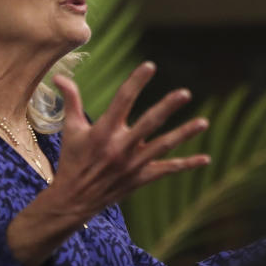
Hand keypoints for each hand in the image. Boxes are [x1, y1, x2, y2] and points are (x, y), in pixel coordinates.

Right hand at [48, 61, 210, 223]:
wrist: (74, 200)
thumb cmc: (72, 160)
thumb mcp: (70, 129)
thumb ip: (71, 101)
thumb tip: (60, 76)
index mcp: (103, 131)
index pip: (122, 100)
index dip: (137, 82)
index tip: (150, 66)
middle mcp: (120, 147)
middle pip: (148, 123)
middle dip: (167, 108)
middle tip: (185, 93)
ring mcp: (132, 164)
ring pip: (163, 146)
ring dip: (184, 134)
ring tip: (203, 122)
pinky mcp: (140, 178)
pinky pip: (166, 170)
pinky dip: (186, 164)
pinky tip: (205, 159)